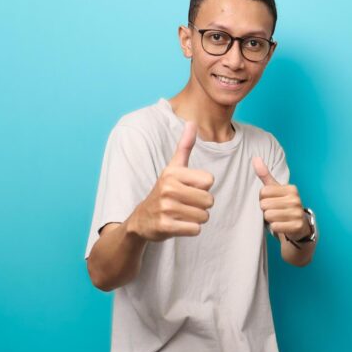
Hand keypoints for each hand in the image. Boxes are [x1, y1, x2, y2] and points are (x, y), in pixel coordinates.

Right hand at [129, 121, 215, 240]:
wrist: (142, 219)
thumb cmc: (164, 190)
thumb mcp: (173, 167)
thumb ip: (184, 146)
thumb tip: (191, 122)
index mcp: (173, 173)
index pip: (209, 181)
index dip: (203, 187)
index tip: (188, 187)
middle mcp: (168, 188)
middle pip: (209, 200)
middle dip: (202, 204)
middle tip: (185, 203)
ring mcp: (165, 208)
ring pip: (204, 216)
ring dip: (197, 217)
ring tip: (181, 213)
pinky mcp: (165, 226)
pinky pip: (195, 229)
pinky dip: (190, 229)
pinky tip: (178, 223)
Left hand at [252, 157, 308, 241]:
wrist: (298, 225)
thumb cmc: (283, 204)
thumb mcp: (275, 189)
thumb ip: (264, 174)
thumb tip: (255, 158)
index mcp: (291, 189)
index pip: (263, 192)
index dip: (263, 198)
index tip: (271, 200)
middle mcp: (296, 200)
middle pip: (264, 204)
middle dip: (265, 209)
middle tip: (274, 210)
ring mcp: (297, 213)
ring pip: (269, 216)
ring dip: (269, 219)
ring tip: (277, 218)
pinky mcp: (297, 226)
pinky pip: (275, 226)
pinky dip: (274, 227)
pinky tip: (281, 225)